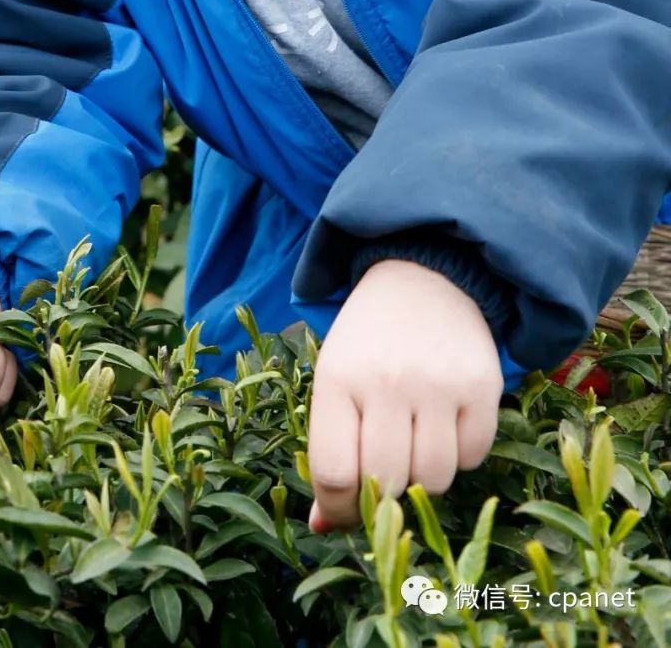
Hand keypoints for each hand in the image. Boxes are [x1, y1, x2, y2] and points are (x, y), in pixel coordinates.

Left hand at [307, 258, 502, 530]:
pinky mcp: (482, 386)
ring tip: (415, 438)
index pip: (334, 472)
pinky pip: (474, 458)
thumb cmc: (370, 341)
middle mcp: (388, 381)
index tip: (345, 513)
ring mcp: (438, 383)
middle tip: (385, 469)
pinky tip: (447, 423)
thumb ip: (328, 451)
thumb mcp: (336, 382)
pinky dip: (461, 455)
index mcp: (338, 379)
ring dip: (424, 475)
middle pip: (386, 482)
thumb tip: (324, 528)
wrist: (424, 279)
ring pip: (433, 478)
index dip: (340, 510)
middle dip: (383, 493)